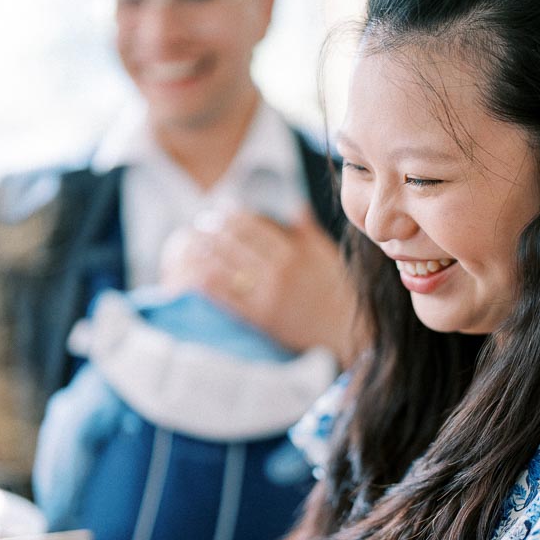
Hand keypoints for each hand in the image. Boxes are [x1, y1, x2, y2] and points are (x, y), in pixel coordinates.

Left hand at [160, 208, 360, 363]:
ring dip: (204, 252)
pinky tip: (194, 275)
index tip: (221, 211)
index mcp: (295, 251)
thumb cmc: (339, 293)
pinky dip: (207, 283)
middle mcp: (280, 269)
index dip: (233, 215)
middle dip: (213, 229)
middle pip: (235, 241)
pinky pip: (226, 296)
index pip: (254, 224)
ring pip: (226, 265)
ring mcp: (268, 293)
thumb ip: (308, 231)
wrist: (347, 333)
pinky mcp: (261, 317)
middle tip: (200, 224)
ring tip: (192, 245)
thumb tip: (296, 207)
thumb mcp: (328, 256)